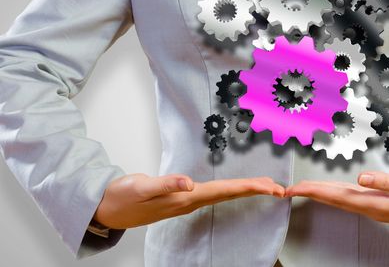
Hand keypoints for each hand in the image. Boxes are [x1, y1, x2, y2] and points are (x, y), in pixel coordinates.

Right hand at [94, 173, 285, 228]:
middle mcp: (189, 201)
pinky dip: (230, 190)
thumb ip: (165, 185)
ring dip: (245, 190)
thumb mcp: (140, 188)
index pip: (223, 192)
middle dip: (255, 190)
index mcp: (184, 199)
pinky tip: (235, 189)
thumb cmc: (122, 197)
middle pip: (229, 195)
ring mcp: (186, 201)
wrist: (106, 209)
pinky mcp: (181, 197)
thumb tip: (189, 183)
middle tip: (280, 188)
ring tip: (266, 187)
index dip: (248, 188)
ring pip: (223, 195)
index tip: (270, 187)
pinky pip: (213, 194)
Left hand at [285, 171, 388, 237]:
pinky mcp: (383, 204)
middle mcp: (373, 208)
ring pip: (343, 200)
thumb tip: (360, 178)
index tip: (295, 189)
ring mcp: (377, 208)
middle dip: (311, 193)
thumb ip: (387, 183)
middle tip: (288, 189)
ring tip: (303, 189)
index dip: (315, 193)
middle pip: (335, 200)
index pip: (339, 198)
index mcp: (378, 205)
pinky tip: (331, 192)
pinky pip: (353, 199)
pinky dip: (337, 194)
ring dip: (322, 194)